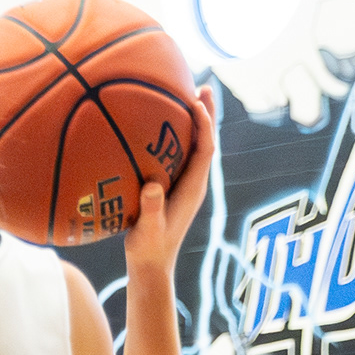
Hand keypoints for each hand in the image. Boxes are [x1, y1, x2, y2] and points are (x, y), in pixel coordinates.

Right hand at [125, 77, 220, 282]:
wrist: (151, 267)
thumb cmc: (148, 250)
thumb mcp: (147, 230)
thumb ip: (152, 209)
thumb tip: (153, 185)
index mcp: (193, 188)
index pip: (205, 150)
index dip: (203, 125)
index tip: (194, 103)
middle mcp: (194, 182)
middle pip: (206, 141)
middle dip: (207, 114)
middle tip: (203, 86)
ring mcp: (185, 185)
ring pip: (195, 146)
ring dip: (195, 122)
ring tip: (188, 96)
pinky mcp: (174, 188)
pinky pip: (180, 155)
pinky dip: (178, 136)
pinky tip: (162, 127)